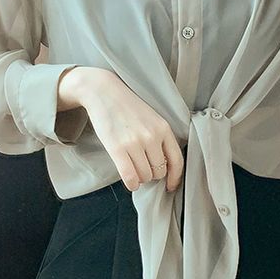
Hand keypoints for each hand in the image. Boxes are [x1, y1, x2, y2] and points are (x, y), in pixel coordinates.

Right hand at [66, 67, 184, 192]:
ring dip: (140, 178)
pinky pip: (130, 176)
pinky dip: (131, 184)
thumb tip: (165, 166)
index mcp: (163, 128)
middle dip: (152, 175)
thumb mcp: (152, 118)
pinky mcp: (117, 148)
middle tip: (143, 168)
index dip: (175, 178)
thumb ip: (161, 138)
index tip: (170, 186)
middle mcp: (152, 136)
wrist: (103, 92)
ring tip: (133, 168)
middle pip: (159, 172)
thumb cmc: (127, 107)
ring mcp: (134, 142)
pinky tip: (130, 181)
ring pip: (145, 176)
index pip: (176, 161)